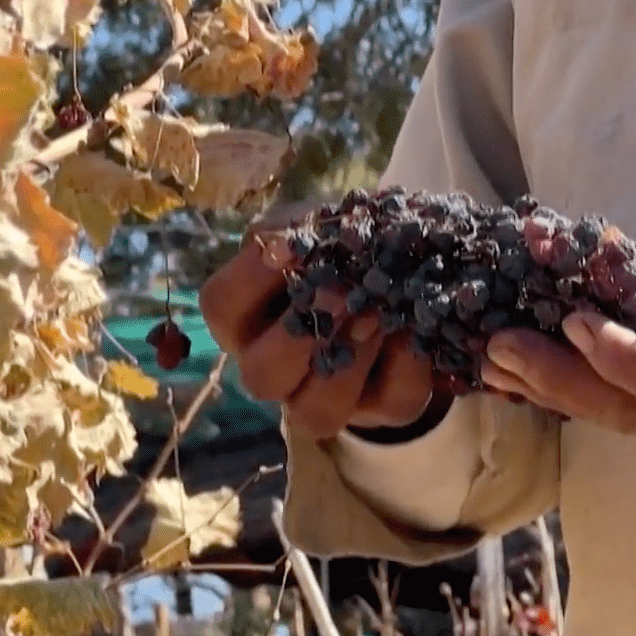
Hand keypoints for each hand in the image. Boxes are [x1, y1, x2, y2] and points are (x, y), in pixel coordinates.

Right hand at [198, 200, 443, 441]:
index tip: (286, 249)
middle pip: (261, 374)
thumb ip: (302, 229)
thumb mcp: (317, 226)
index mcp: (244, 319)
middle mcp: (272, 368)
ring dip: (352, 356)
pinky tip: (413, 322)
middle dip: (302, 334)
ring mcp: (323, 399)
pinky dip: (406, 357)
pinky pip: (391, 398)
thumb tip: (288, 244)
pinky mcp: (385, 407)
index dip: (250, 279)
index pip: (222, 307)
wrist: (401, 270)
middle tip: (339, 293)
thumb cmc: (338, 247)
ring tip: (377, 311)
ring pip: (317, 409)